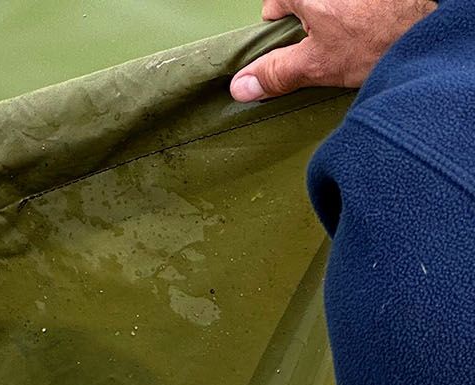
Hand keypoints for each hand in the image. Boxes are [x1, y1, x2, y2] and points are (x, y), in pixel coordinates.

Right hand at [231, 0, 435, 100]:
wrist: (432, 29)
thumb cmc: (378, 40)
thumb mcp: (317, 64)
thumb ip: (276, 72)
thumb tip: (241, 86)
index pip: (274, 6)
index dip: (283, 31)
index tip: (299, 46)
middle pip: (304, 2)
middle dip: (311, 24)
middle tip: (332, 45)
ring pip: (331, 3)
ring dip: (337, 18)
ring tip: (359, 36)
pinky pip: (356, 5)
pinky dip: (361, 12)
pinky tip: (375, 25)